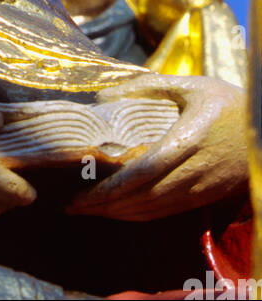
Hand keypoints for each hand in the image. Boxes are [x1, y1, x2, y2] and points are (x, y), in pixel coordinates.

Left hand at [66, 72, 247, 220]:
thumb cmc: (228, 103)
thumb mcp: (192, 85)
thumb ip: (148, 85)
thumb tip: (104, 94)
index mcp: (187, 141)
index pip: (141, 173)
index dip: (110, 189)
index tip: (80, 192)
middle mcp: (193, 172)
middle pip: (142, 198)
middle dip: (104, 206)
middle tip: (72, 205)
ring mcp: (200, 189)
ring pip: (154, 210)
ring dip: (119, 214)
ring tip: (88, 210)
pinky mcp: (206, 198)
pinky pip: (167, 212)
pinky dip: (140, 215)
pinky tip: (120, 210)